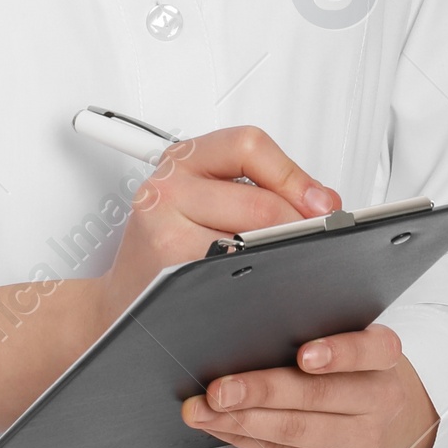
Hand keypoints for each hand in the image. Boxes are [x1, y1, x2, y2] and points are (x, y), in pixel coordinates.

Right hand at [87, 125, 340, 333]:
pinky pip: (231, 275)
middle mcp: (168, 186)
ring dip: (281, 261)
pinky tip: (259, 290)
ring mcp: (163, 227)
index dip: (293, 175)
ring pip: (250, 241)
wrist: (123, 301)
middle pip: (260, 203)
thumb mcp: (207, 199)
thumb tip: (324, 203)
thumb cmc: (170, 250)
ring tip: (286, 270)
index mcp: (185, 158)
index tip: (321, 204)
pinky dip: (256, 285)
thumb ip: (261, 190)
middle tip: (313, 248)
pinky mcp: (167, 269)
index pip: (249, 146)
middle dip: (299, 230)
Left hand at [179, 324, 439, 447]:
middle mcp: (376, 402)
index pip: (369, 351)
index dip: (337, 353)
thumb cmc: (350, 373)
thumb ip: (314, 330)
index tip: (303, 355)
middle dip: (260, 392)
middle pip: (315, 396)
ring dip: (239, 420)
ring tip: (204, 410)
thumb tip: (247, 324)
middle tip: (220, 388)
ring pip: (293, 431)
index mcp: (382, 359)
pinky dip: (242, 439)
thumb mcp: (349, 344)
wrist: (382, 427)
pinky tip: (219, 426)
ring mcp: (357, 443)